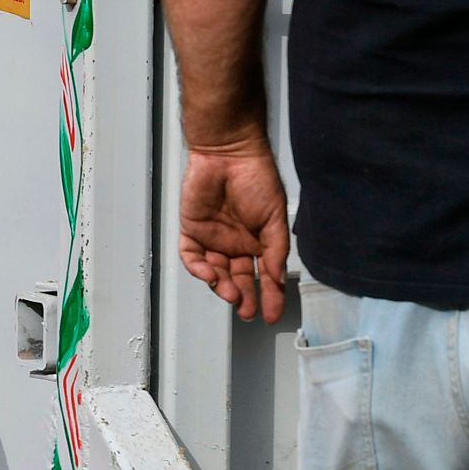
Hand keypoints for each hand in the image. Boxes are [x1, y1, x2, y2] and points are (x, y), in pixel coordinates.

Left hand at [178, 140, 289, 323]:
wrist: (229, 154)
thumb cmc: (257, 179)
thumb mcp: (275, 218)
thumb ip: (275, 250)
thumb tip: (277, 280)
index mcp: (257, 243)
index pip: (263, 277)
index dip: (270, 297)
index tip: (273, 315)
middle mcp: (235, 245)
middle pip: (238, 279)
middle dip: (244, 297)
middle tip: (248, 310)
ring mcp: (212, 239)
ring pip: (215, 272)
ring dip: (222, 286)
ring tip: (231, 294)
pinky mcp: (191, 230)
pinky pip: (191, 255)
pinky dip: (198, 268)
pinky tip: (211, 275)